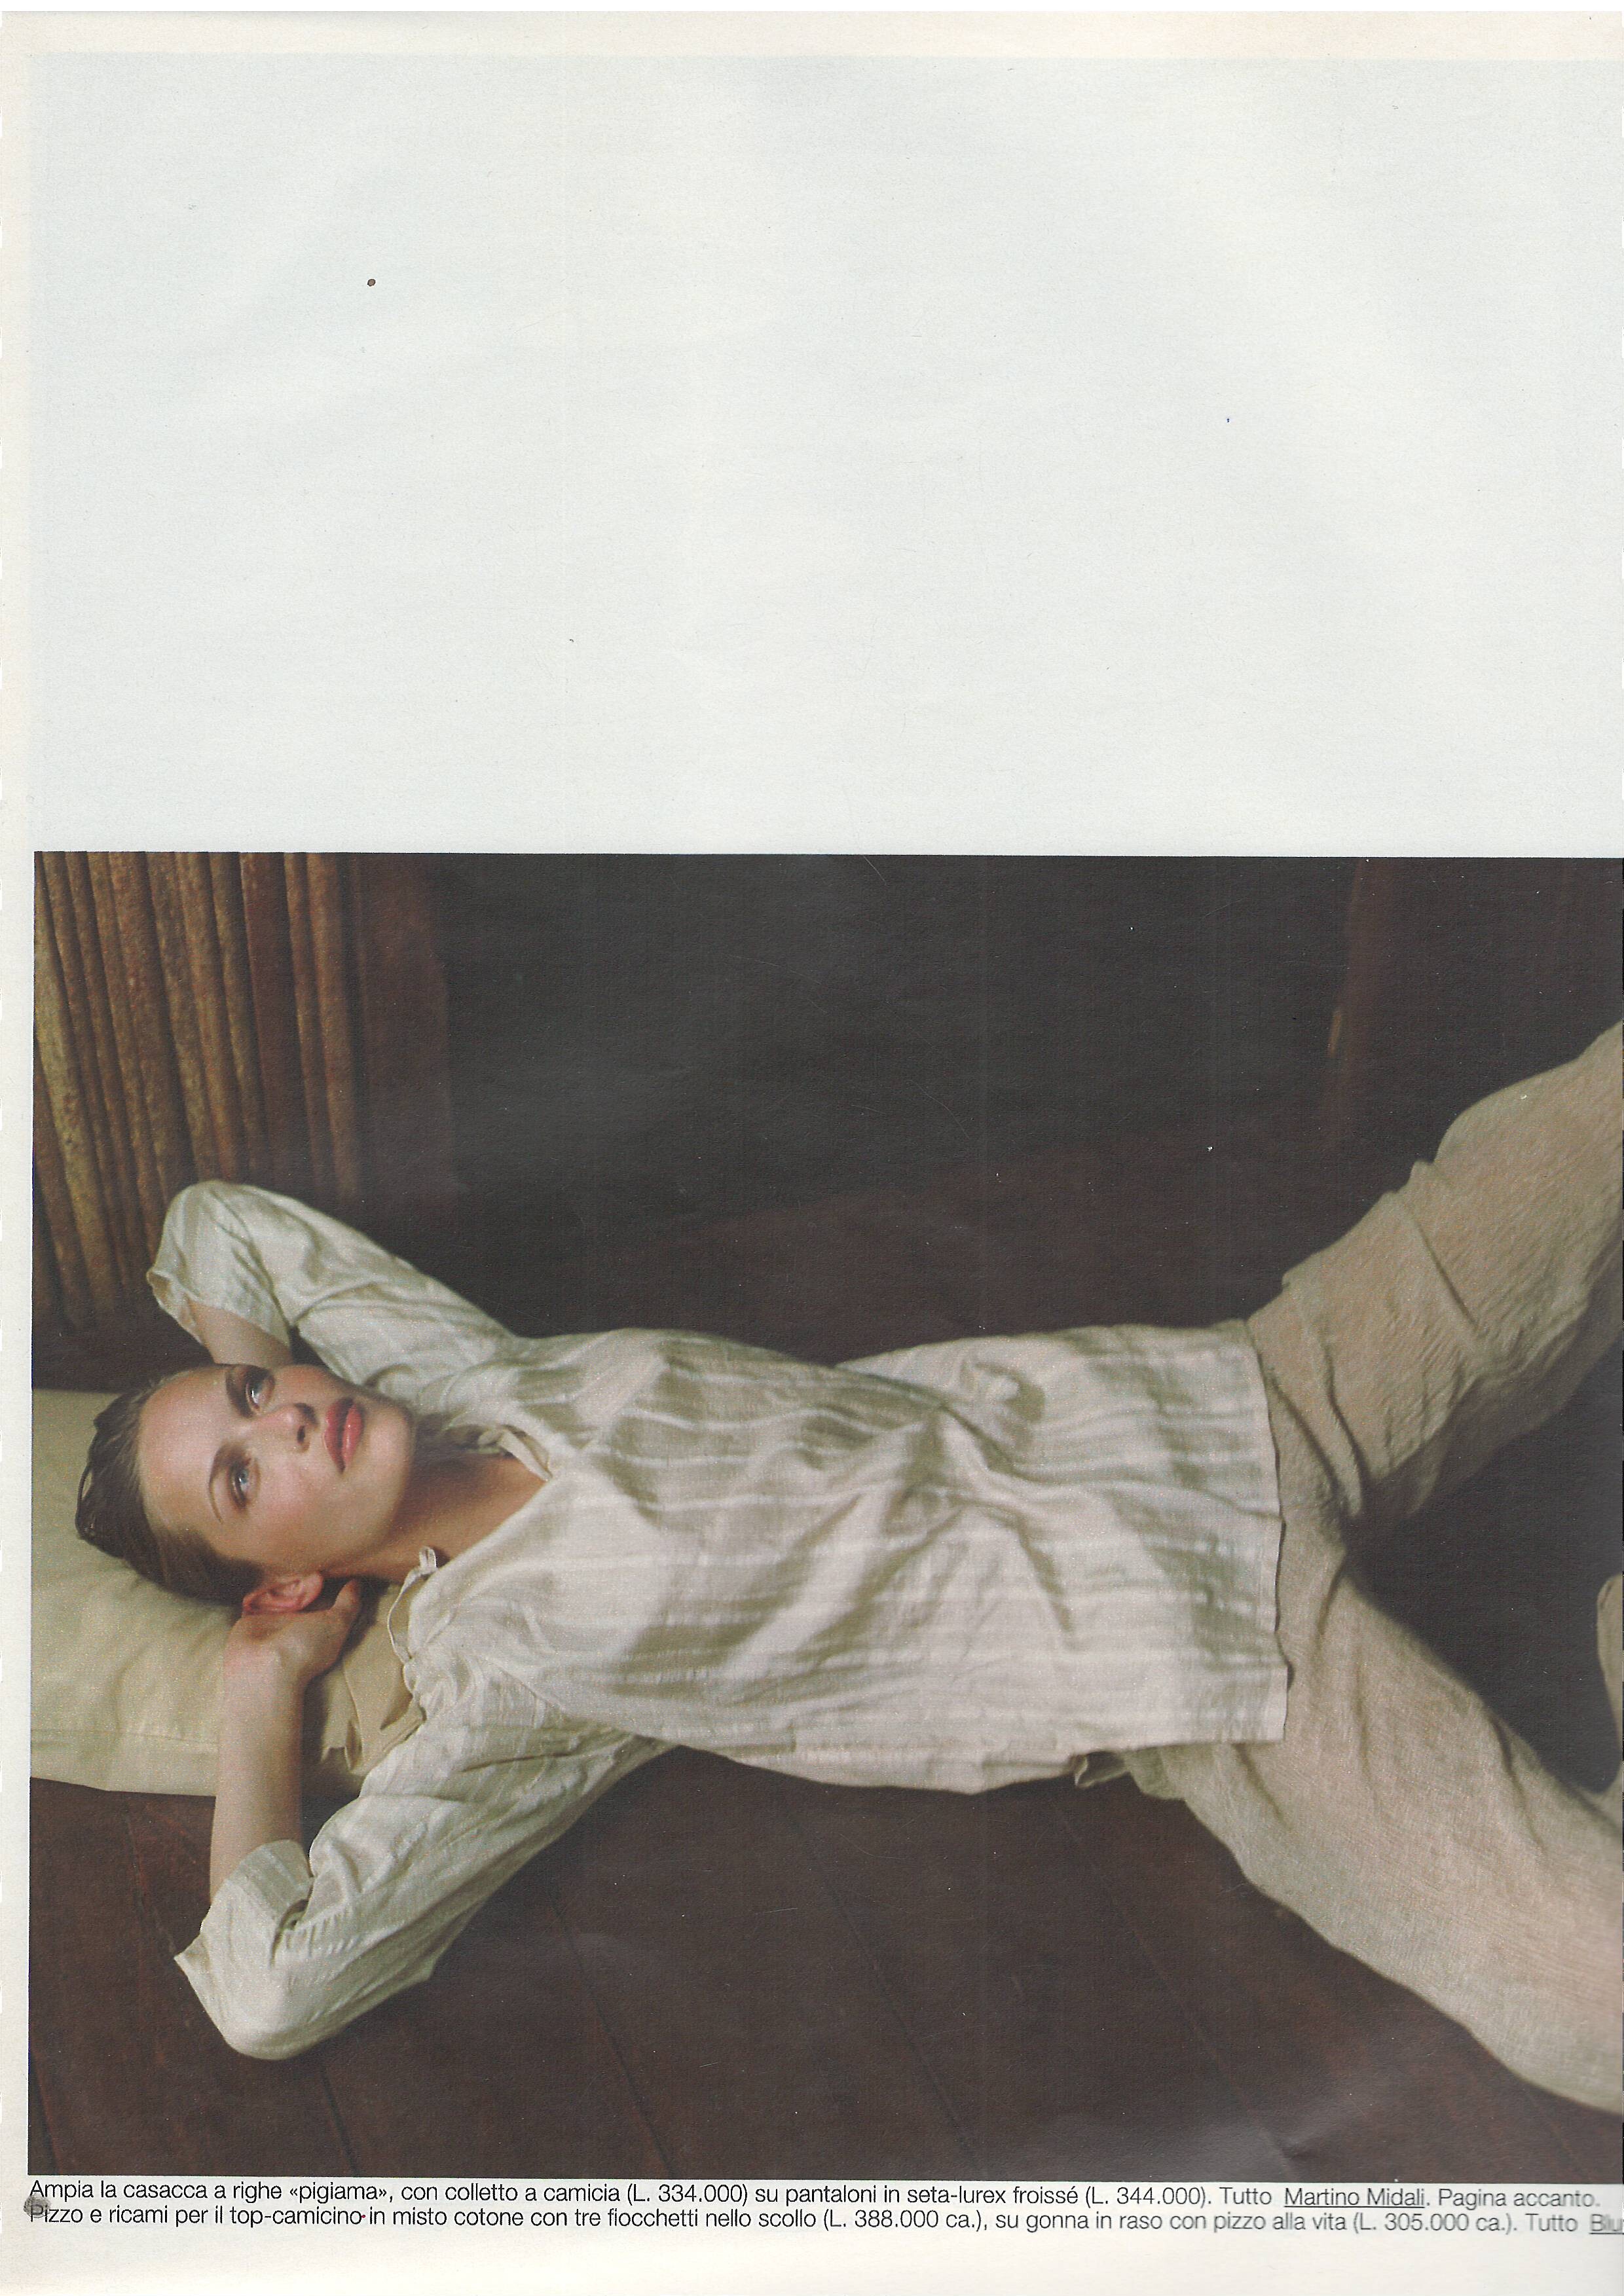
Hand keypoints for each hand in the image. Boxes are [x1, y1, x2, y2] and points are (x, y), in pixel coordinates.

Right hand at [222, 1579, 364, 1696]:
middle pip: (299, 1590)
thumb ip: (349, 1603)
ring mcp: (273, 1620)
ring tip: (284, 1568)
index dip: (323, 1580)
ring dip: (281, 1580)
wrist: (263, 1668)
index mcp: (317, 1623)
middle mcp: (296, 1621)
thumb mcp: (336, 1624)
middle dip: (302, 1577)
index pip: (321, 1595)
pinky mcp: (251, 1619)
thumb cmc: (304, 1649)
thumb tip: (358, 1583)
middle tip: (304, 1566)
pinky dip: (259, 1589)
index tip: (324, 1567)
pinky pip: (256, 1598)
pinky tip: (266, 1576)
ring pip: (278, 1591)